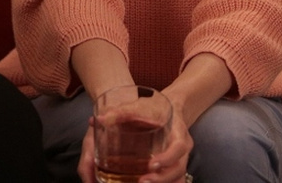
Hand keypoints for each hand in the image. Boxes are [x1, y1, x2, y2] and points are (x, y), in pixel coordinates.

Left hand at [76, 112, 191, 182]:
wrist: (168, 107)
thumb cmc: (153, 107)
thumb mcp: (138, 106)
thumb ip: (120, 112)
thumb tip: (98, 119)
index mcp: (178, 132)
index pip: (179, 147)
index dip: (168, 158)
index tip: (152, 165)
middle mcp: (183, 149)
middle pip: (179, 168)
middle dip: (162, 179)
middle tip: (142, 181)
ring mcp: (181, 159)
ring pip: (178, 177)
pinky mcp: (174, 166)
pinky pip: (174, 179)